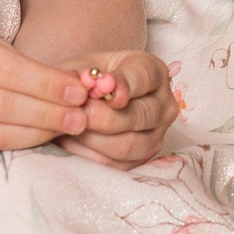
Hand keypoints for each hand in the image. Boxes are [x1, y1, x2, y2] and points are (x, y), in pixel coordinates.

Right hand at [0, 26, 98, 151]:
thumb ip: (21, 63)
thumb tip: (74, 84)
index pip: (7, 69)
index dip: (46, 84)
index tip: (79, 92)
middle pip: (1, 103)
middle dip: (47, 112)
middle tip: (81, 117)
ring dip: (36, 132)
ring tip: (66, 128)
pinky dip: (16, 142)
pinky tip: (39, 137)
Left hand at [58, 50, 179, 168]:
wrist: (83, 101)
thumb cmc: (85, 79)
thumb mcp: (80, 68)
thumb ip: (82, 75)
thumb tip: (89, 85)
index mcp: (153, 72)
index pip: (143, 78)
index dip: (122, 85)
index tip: (99, 87)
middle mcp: (163, 105)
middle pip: (140, 116)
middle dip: (103, 117)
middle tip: (76, 113)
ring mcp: (155, 135)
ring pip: (127, 145)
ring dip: (93, 138)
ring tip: (70, 127)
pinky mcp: (140, 160)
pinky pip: (115, 164)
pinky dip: (89, 154)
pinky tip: (73, 141)